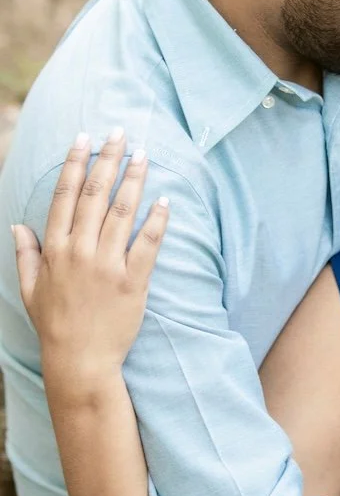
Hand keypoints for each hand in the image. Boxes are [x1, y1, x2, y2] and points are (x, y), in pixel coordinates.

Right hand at [13, 130, 168, 379]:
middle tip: (120, 133)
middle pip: (95, 195)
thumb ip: (26, 255)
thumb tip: (18, 226)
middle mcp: (80, 251)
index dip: (75, 163)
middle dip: (108, 159)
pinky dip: (156, 220)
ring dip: (134, 179)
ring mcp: (107, 265)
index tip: (85, 138)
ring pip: (122, 212)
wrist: (81, 361)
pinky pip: (147, 243)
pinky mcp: (133, 281)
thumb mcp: (31, 289)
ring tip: (144, 154)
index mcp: (55, 249)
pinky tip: (164, 199)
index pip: (65, 195)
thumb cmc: (56, 325)